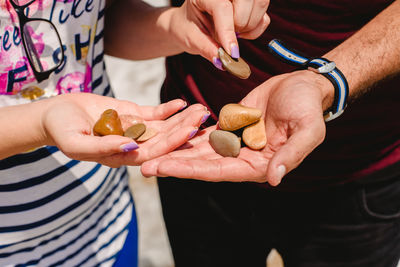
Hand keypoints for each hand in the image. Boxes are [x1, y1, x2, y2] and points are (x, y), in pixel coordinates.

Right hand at [42, 93, 207, 166]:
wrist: (54, 114)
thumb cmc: (61, 131)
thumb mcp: (76, 143)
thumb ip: (103, 148)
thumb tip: (132, 147)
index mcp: (121, 157)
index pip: (153, 152)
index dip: (173, 142)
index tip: (191, 131)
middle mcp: (132, 145)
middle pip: (164, 139)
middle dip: (185, 128)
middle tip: (204, 116)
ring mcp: (134, 130)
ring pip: (163, 126)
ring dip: (182, 118)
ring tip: (201, 108)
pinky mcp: (132, 115)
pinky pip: (153, 113)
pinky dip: (167, 109)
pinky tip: (181, 102)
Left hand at [141, 70, 329, 185]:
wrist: (303, 86)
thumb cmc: (308, 107)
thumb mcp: (308, 130)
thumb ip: (291, 155)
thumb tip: (274, 179)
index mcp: (260, 165)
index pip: (221, 171)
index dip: (192, 170)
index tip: (165, 168)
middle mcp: (244, 158)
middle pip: (204, 165)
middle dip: (175, 164)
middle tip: (144, 165)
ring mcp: (235, 143)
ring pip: (200, 151)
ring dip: (175, 151)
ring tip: (149, 152)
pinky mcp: (230, 127)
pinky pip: (205, 133)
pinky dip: (187, 134)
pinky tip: (167, 135)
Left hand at [169, 0, 269, 65]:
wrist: (190, 22)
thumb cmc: (188, 28)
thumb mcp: (191, 39)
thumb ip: (206, 49)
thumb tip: (222, 61)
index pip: (222, 7)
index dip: (228, 31)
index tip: (231, 52)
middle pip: (247, 0)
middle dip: (241, 24)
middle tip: (228, 37)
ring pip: (261, 4)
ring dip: (250, 26)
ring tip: (234, 34)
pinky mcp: (252, 3)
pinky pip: (264, 17)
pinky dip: (256, 29)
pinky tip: (241, 33)